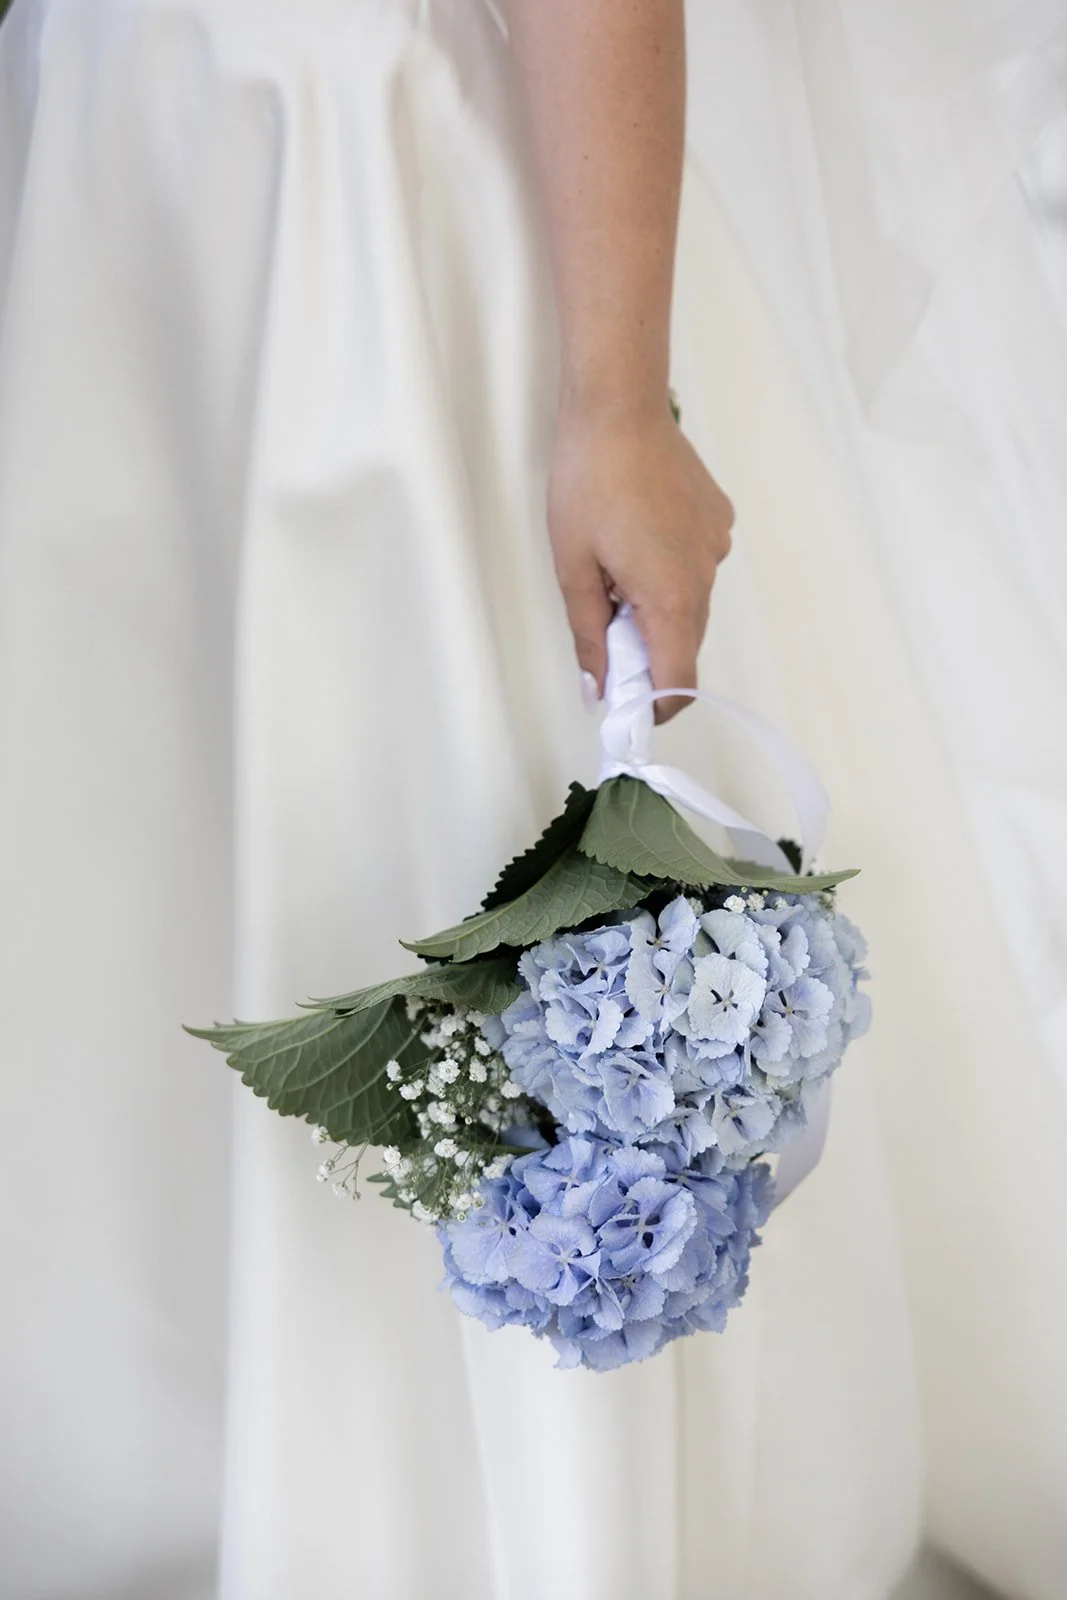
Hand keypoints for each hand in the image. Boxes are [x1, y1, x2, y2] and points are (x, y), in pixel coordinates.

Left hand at [548, 394, 733, 721]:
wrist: (618, 408)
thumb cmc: (588, 482)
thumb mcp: (573, 569)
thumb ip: (589, 637)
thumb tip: (597, 690)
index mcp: (672, 596)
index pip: (677, 680)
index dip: (655, 705)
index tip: (628, 708)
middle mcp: (706, 574)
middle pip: (684, 643)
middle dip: (648, 654)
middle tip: (604, 635)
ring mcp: (717, 545)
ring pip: (690, 604)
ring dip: (657, 609)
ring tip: (615, 571)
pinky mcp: (718, 519)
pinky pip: (696, 565)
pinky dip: (670, 571)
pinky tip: (639, 537)